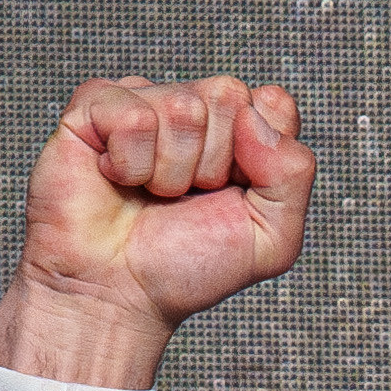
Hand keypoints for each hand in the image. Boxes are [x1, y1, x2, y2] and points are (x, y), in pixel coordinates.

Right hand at [0, 75, 316, 389]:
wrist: (121, 295)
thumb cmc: (188, 268)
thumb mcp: (272, 240)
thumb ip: (294, 174)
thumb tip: (253, 116)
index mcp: (239, 131)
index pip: (273, 104)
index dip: (260, 155)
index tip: (234, 194)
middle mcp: (193, 107)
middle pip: (228, 96)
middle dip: (213, 164)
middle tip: (186, 199)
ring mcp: (145, 100)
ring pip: (182, 107)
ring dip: (171, 172)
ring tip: (151, 196)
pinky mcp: (96, 105)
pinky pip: (133, 115)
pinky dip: (130, 164)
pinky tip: (118, 180)